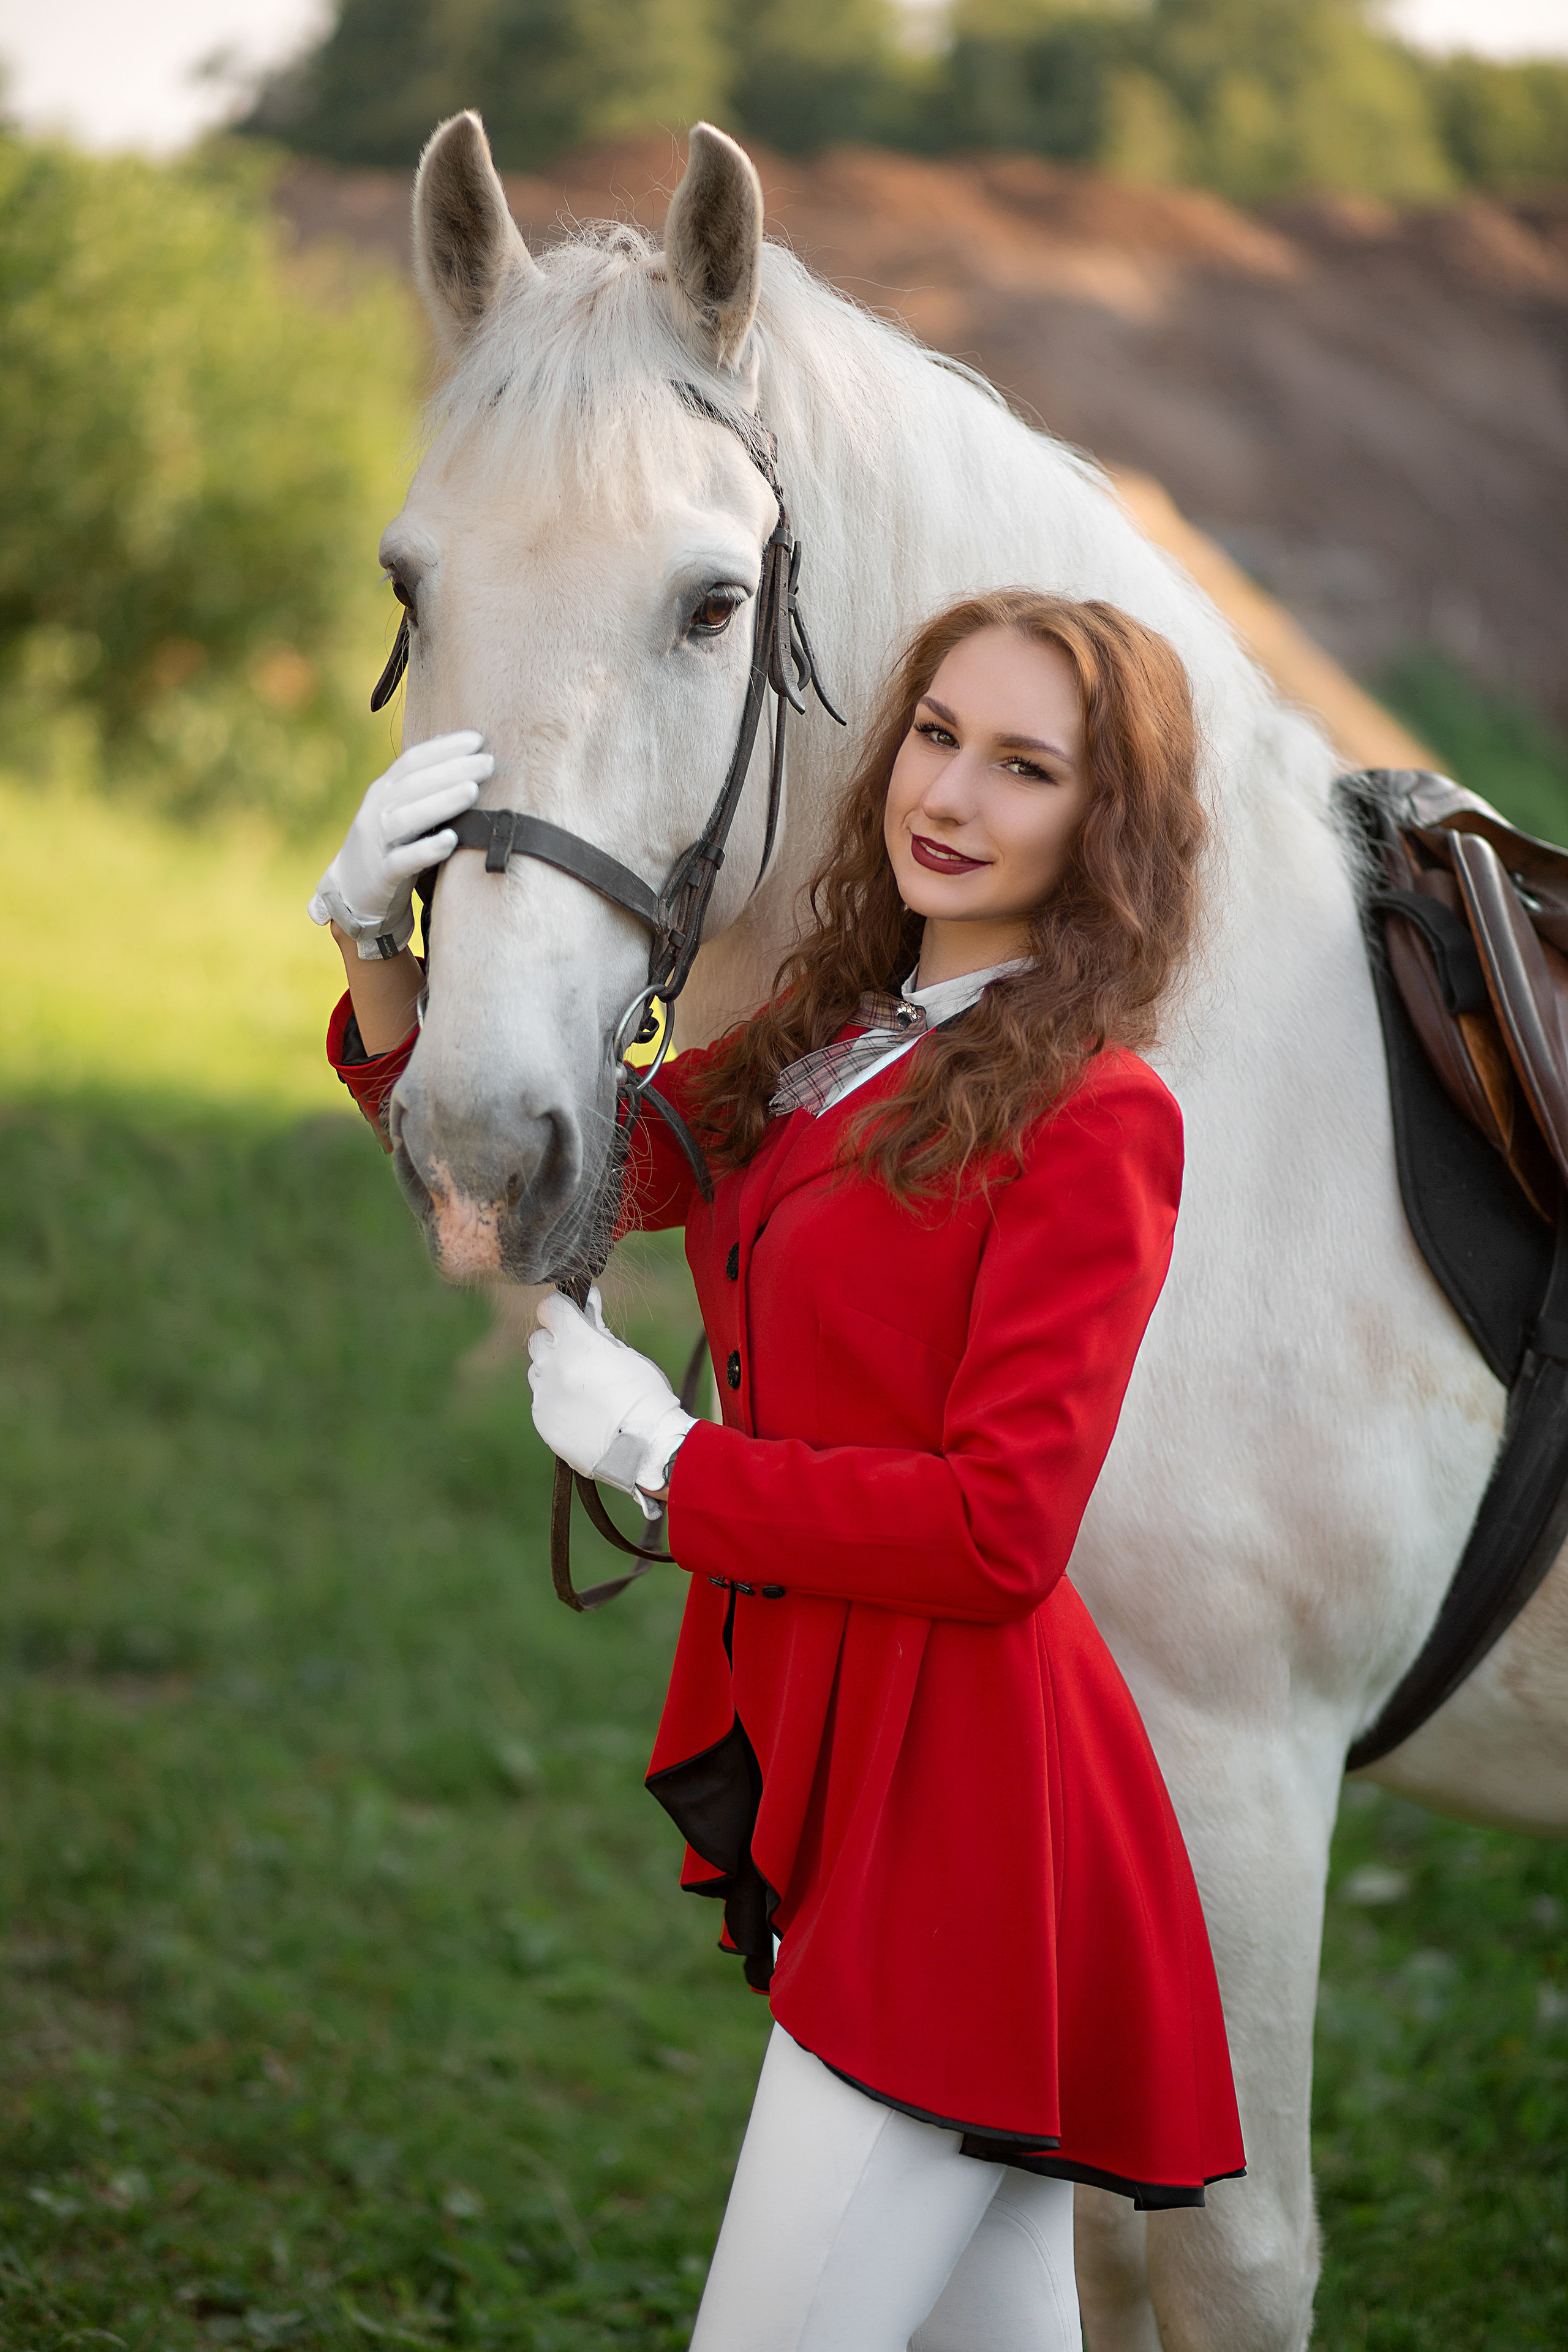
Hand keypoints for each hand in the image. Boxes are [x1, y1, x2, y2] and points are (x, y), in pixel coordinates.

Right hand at [308, 730, 492, 958]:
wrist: (352, 891)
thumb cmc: (390, 845)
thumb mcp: (401, 810)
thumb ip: (424, 786)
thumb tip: (460, 752)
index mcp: (383, 791)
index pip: (413, 760)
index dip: (444, 748)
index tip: (478, 739)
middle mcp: (376, 811)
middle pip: (414, 784)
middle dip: (452, 770)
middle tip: (488, 762)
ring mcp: (377, 843)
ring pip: (408, 819)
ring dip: (442, 803)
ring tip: (473, 791)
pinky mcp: (382, 874)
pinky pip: (404, 860)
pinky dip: (426, 850)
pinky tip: (451, 841)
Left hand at [528, 1289, 695, 1520]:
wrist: (644, 1448)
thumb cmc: (645, 1397)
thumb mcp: (627, 1355)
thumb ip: (599, 1329)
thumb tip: (589, 1302)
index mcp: (577, 1342)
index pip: (550, 1308)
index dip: (562, 1310)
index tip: (572, 1318)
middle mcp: (553, 1365)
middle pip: (539, 1340)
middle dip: (557, 1342)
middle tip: (581, 1357)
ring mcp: (545, 1395)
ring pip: (538, 1371)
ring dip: (554, 1372)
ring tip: (584, 1390)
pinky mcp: (543, 1421)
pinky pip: (542, 1401)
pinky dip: (556, 1401)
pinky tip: (581, 1412)